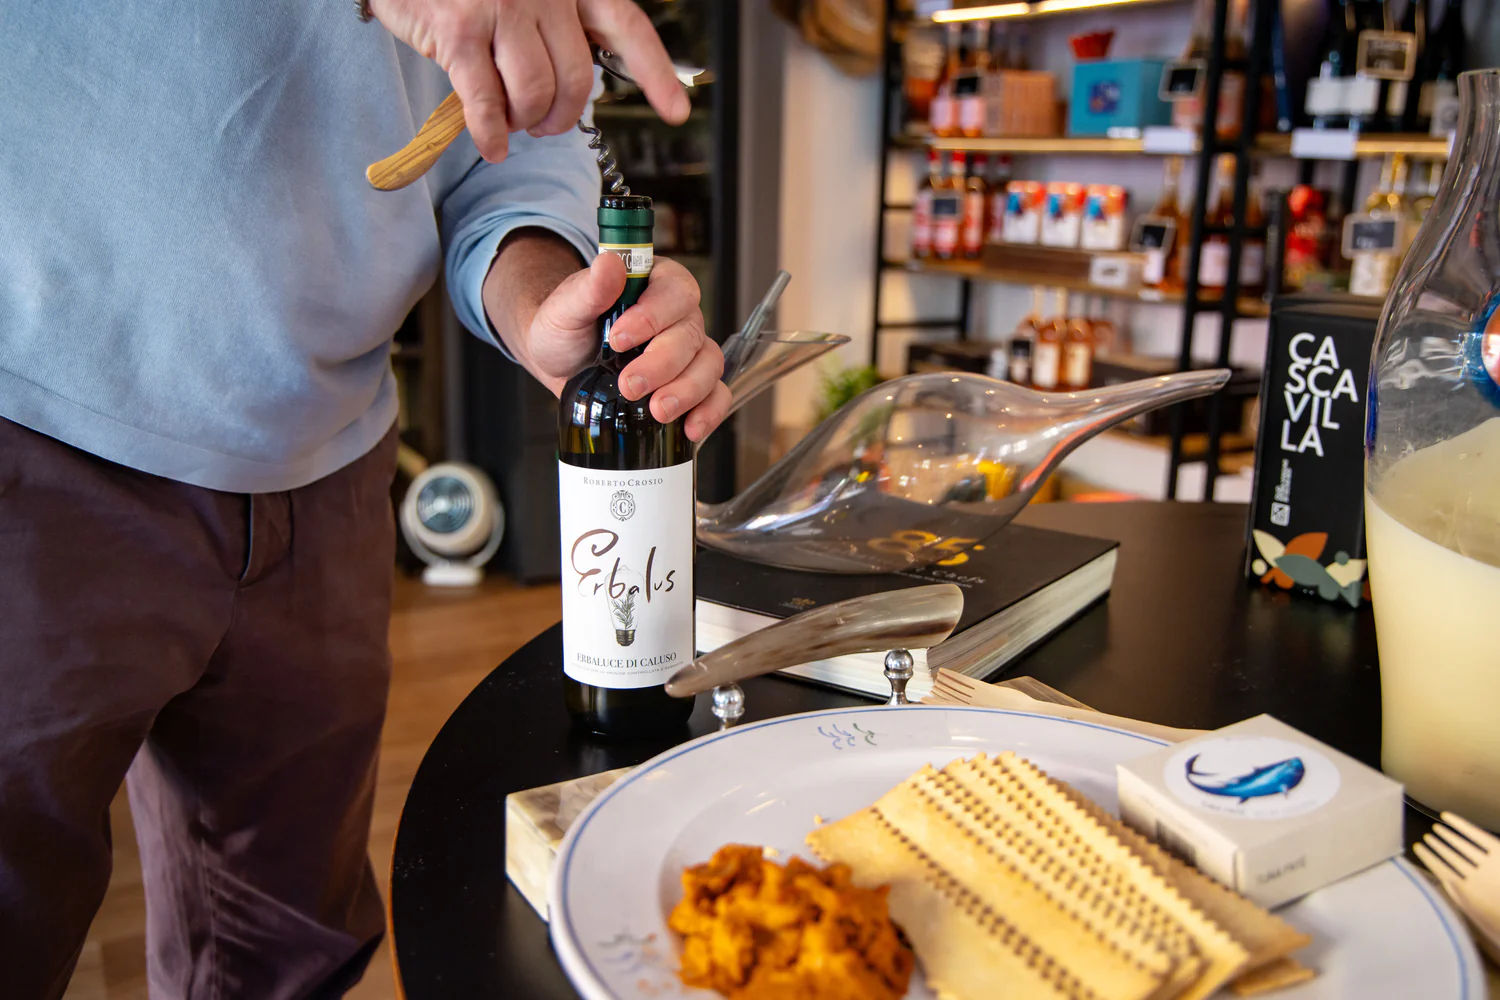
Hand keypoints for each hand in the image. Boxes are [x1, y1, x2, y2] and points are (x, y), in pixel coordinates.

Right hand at [369, 0, 690, 161]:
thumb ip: (557, 26)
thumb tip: (576, 82)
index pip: (626, 28)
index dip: (656, 73)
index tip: (676, 111)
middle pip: (578, 79)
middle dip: (561, 116)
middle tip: (542, 123)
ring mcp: (501, 7)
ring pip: (536, 94)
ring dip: (524, 120)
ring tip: (511, 118)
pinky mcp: (459, 30)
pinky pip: (488, 103)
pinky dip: (491, 134)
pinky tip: (492, 144)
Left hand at [527, 253, 729, 441]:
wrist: (560, 364)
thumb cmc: (565, 329)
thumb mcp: (566, 308)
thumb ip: (588, 289)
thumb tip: (610, 263)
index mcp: (655, 285)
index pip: (674, 292)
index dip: (653, 317)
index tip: (619, 339)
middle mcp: (679, 317)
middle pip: (691, 335)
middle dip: (663, 364)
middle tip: (630, 385)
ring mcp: (688, 353)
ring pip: (709, 366)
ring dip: (687, 391)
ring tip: (658, 411)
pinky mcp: (689, 386)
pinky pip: (715, 396)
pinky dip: (709, 412)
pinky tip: (690, 428)